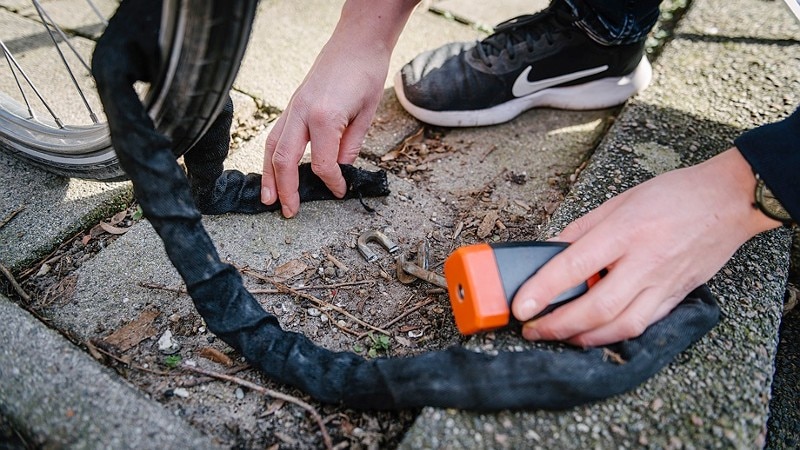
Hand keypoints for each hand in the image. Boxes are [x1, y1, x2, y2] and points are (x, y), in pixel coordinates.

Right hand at [261, 43, 385, 216]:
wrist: (356, 42)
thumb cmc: (365, 73)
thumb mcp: (366, 116)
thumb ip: (349, 147)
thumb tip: (339, 172)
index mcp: (324, 118)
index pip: (323, 164)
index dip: (332, 183)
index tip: (340, 192)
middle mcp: (302, 113)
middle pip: (285, 160)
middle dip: (285, 189)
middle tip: (288, 211)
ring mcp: (293, 107)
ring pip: (272, 147)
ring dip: (268, 175)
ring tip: (268, 198)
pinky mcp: (292, 105)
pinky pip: (276, 134)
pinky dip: (272, 155)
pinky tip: (273, 169)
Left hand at [511, 148, 780, 346]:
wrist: (729, 200)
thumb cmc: (673, 195)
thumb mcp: (618, 200)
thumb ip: (581, 229)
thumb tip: (549, 253)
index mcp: (626, 230)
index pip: (575, 265)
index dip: (544, 290)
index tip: (521, 307)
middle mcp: (645, 260)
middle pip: (597, 306)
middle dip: (559, 325)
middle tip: (533, 329)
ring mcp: (664, 282)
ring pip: (621, 325)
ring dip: (584, 337)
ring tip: (559, 336)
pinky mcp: (677, 296)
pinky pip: (643, 325)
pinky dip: (614, 335)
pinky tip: (594, 334)